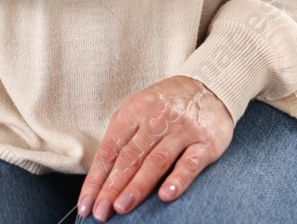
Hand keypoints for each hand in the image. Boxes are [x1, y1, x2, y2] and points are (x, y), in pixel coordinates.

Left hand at [79, 75, 233, 219]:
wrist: (210, 86)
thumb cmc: (166, 105)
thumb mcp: (139, 108)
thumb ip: (121, 135)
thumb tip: (100, 174)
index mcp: (135, 110)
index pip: (110, 149)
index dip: (96, 178)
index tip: (86, 204)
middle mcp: (157, 119)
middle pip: (130, 157)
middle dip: (112, 187)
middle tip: (100, 212)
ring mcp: (182, 130)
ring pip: (156, 161)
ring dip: (138, 186)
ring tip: (122, 207)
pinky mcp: (206, 142)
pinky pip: (190, 163)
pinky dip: (178, 180)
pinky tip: (166, 195)